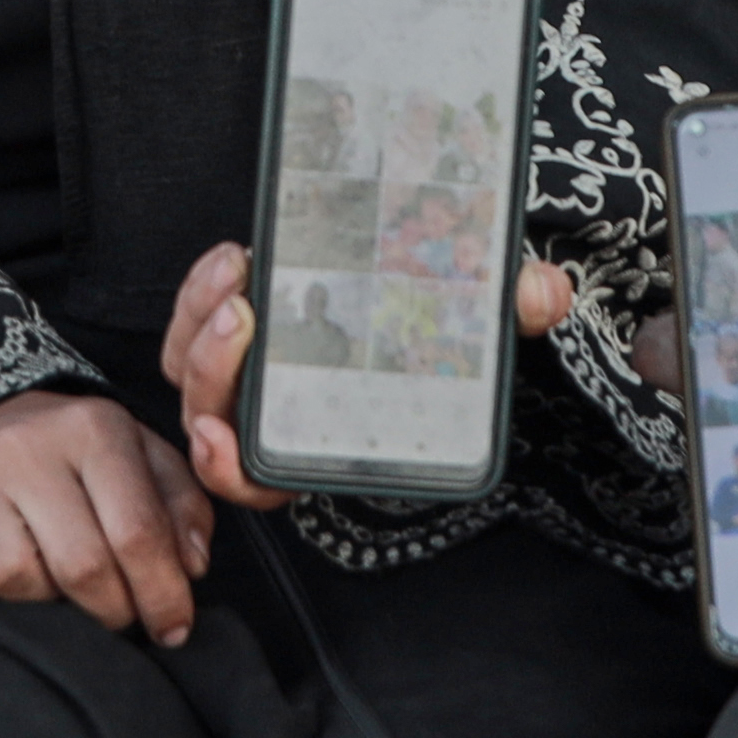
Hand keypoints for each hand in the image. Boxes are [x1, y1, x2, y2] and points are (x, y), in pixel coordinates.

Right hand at [0, 384, 214, 637]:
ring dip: (43, 603)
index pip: (138, 532)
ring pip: (15, 579)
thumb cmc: (75, 462)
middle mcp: (23, 447)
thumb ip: (182, 507)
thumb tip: (193, 566)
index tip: (173, 628)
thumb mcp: (142, 461)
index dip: (163, 595)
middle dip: (112, 611)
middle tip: (118, 617)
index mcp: (91, 428)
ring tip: (53, 584)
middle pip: (81, 566)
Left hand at [162, 240, 577, 512]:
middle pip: (210, 411)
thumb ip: (507, 309)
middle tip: (241, 316)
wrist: (417, 279)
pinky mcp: (231, 322)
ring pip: (189, 366)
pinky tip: (231, 260)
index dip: (230, 468)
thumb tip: (547, 291)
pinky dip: (202, 292)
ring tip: (235, 275)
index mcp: (317, 442)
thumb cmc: (439, 328)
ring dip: (201, 324)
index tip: (221, 437)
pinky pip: (194, 318)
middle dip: (213, 370)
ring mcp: (246, 368)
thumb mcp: (477, 321)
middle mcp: (270, 415)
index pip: (257, 477)